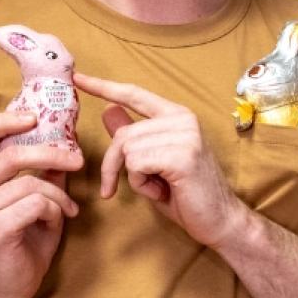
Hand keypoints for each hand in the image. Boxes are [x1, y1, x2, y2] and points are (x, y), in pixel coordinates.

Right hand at [0, 111, 83, 297]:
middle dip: (51, 154)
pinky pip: (36, 204)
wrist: (9, 286)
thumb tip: (67, 141)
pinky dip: (55, 211)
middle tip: (78, 160)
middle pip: (11, 154)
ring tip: (67, 210)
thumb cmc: (26, 239)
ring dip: (59, 196)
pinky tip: (56, 223)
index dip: (4, 120)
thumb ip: (46, 172)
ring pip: (32, 184)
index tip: (34, 117)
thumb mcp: (40, 199)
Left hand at [73, 72, 244, 248]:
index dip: (104, 87)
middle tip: (119, 187)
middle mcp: (182, 119)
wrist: (220, 220)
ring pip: (127, 150)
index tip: (77, 77)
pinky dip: (141, 185)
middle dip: (114, 165)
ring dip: (134, 178)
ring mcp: (185, 135)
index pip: (134, 94)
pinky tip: (162, 191)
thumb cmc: (186, 193)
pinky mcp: (182, 156)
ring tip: (158, 187)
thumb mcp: (153, 161)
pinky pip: (136, 165)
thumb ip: (134, 136)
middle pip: (123, 133)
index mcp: (177, 116)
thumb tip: (109, 110)